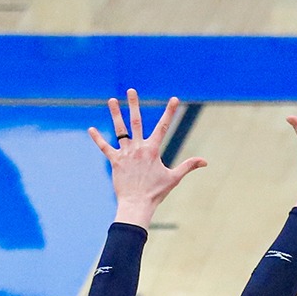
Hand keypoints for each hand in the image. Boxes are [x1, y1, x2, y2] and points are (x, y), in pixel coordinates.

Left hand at [89, 89, 207, 226]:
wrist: (137, 204)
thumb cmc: (156, 192)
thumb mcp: (174, 178)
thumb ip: (188, 166)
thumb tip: (205, 161)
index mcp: (153, 149)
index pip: (164, 126)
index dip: (170, 112)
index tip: (174, 99)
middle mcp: (138, 148)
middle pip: (136, 121)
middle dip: (134, 105)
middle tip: (131, 91)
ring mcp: (125, 153)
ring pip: (120, 130)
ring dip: (115, 114)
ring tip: (112, 100)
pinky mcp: (115, 161)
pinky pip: (104, 147)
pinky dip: (97, 138)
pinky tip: (91, 129)